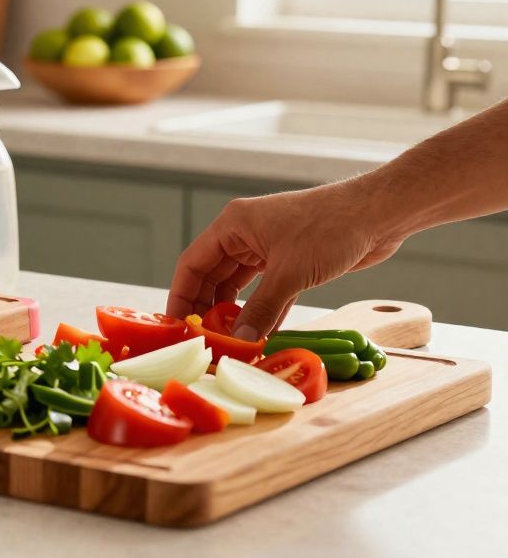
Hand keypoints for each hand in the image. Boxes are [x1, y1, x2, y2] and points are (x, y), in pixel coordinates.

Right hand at [166, 183, 402, 340]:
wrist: (380, 214)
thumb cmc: (332, 227)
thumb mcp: (290, 273)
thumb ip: (261, 309)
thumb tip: (239, 342)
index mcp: (233, 225)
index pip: (192, 264)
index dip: (181, 296)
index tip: (177, 325)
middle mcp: (245, 235)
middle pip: (212, 277)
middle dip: (207, 309)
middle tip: (204, 340)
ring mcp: (268, 248)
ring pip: (238, 286)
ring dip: (235, 314)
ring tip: (229, 342)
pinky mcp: (290, 262)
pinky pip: (265, 292)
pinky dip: (261, 312)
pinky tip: (259, 335)